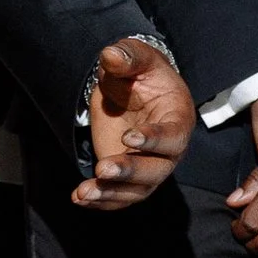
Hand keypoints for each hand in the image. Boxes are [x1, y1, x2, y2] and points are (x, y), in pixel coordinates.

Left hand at [76, 39, 195, 208]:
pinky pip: (120, 197)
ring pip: (138, 190)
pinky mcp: (129, 179)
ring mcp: (150, 167)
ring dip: (110, 193)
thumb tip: (111, 55)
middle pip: (157, 170)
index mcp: (178, 118)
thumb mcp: (136, 58)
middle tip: (102, 169)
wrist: (132, 90)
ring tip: (83, 192)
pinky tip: (79, 197)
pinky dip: (101, 201)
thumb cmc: (140, 73)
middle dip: (130, 172)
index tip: (128, 137)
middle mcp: (170, 150)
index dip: (154, 139)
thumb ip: (127, 56)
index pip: (173, 135)